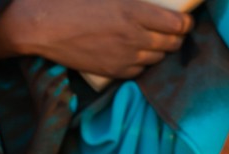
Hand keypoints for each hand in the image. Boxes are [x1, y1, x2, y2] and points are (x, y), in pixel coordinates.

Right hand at [0, 0, 192, 78]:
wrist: (42, 26)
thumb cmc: (70, 1)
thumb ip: (130, 0)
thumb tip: (145, 2)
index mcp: (134, 12)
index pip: (177, 24)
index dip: (186, 23)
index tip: (185, 20)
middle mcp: (135, 37)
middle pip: (172, 44)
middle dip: (177, 38)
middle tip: (173, 31)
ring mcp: (124, 57)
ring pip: (157, 59)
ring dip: (160, 50)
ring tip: (154, 42)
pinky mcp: (113, 72)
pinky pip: (139, 71)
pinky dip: (142, 62)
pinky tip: (136, 54)